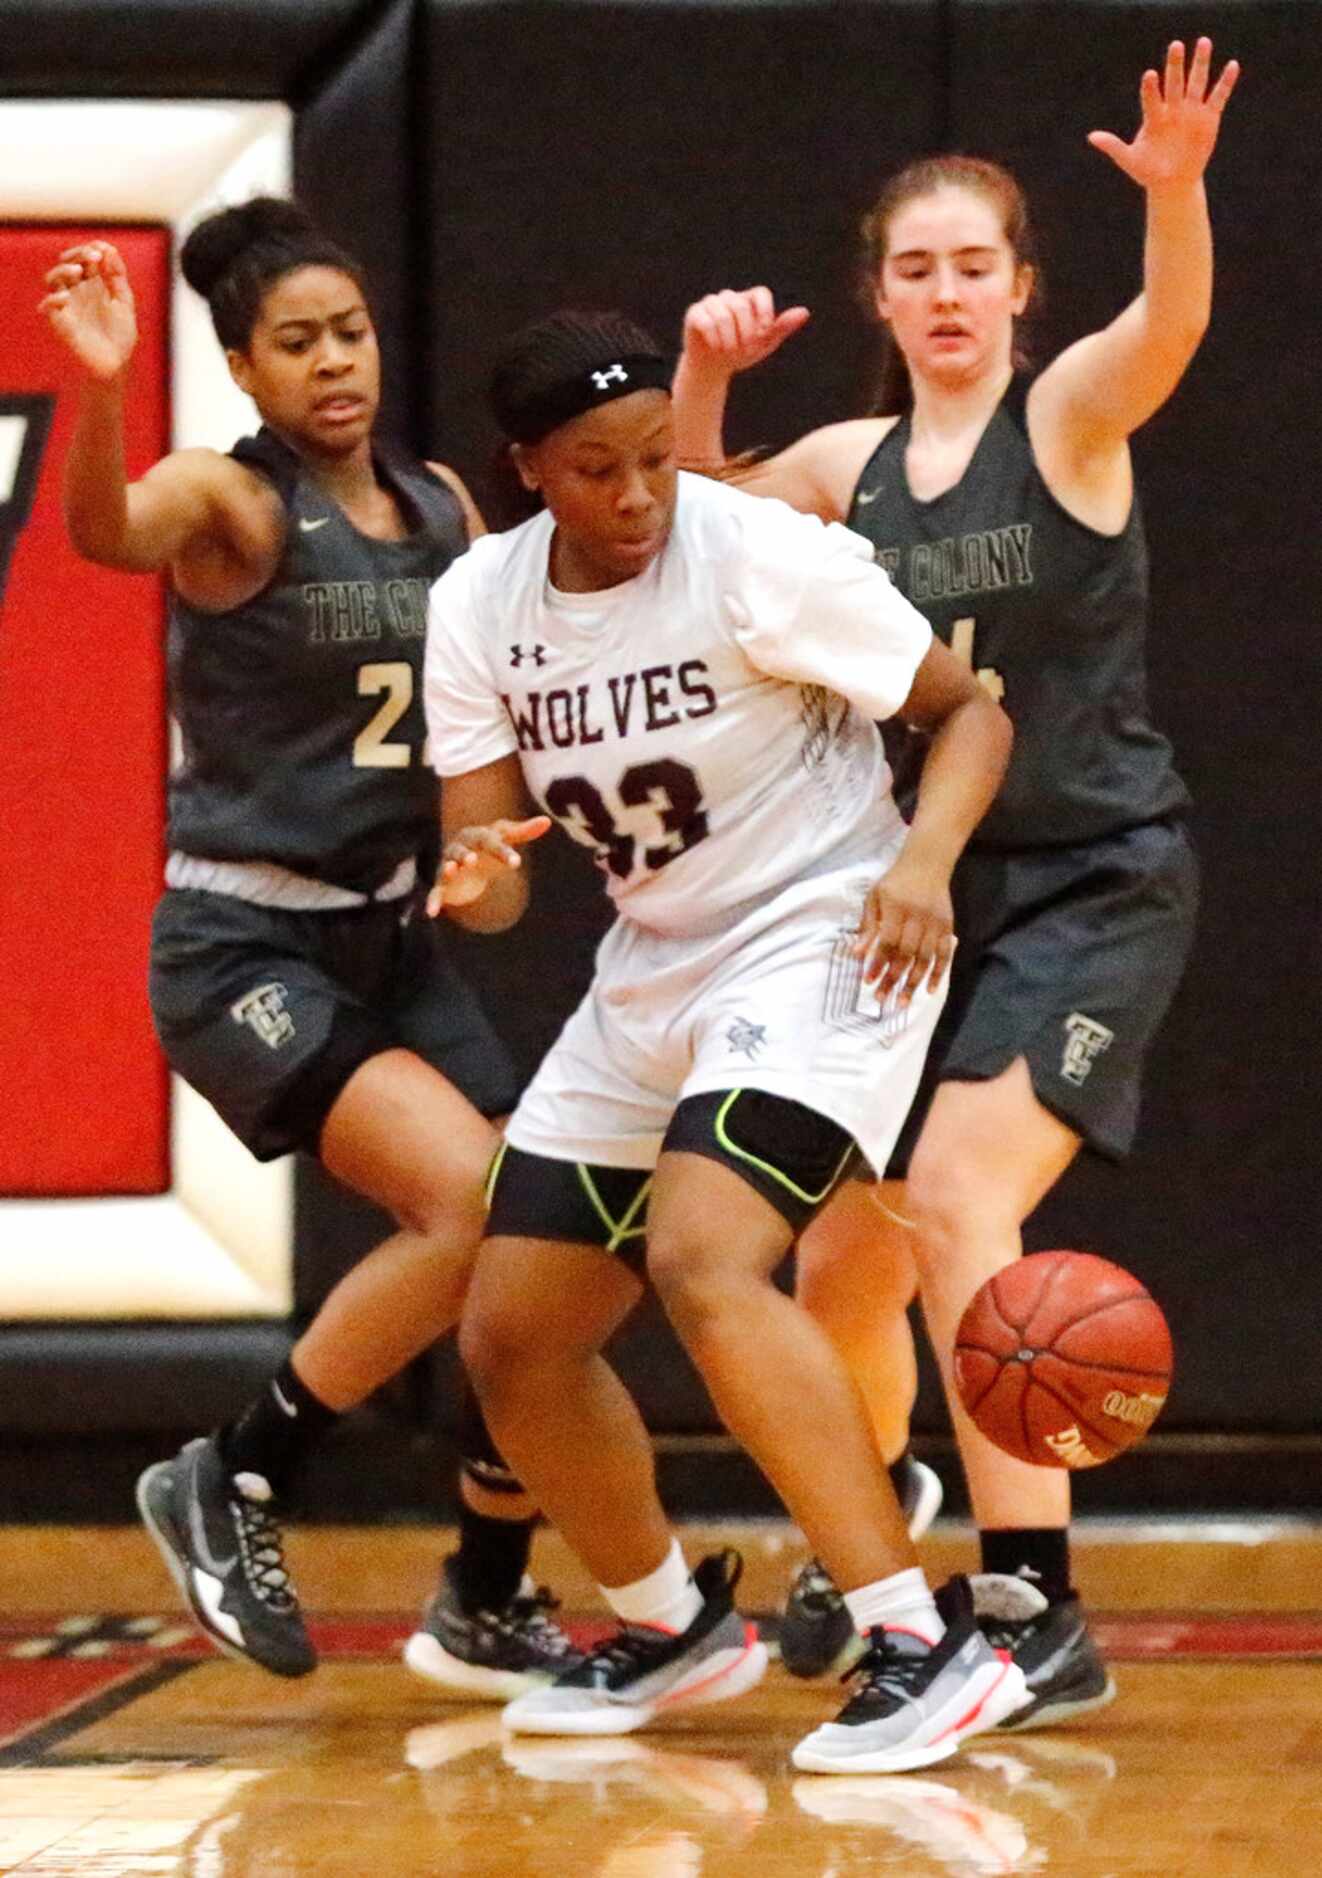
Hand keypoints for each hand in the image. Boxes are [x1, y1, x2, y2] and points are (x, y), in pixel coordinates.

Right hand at [39, 242, 137, 382]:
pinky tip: (65, 298)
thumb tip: (111, 249)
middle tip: (93, 257)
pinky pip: (48, 306)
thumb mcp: (124, 302)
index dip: (93, 249)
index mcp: (94, 284)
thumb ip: (118, 277)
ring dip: (63, 270)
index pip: (87, 258)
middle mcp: (78, 291)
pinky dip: (53, 299)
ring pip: (53, 279)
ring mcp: (68, 305)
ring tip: (77, 270)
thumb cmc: (120, 336)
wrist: (115, 365)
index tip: (104, 249)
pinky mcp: (59, 322)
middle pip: (69, 263)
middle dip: (79, 255)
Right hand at [426, 816, 550, 914]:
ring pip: (447, 867)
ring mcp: (449, 866)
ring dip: (449, 869)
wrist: (466, 856)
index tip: (516, 863)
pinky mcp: (443, 885)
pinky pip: (436, 892)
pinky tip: (431, 913)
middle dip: (465, 854)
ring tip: (452, 870)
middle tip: (472, 859)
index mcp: (477, 836)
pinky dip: (432, 901)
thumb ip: (524, 831)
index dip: (503, 853)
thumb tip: (547, 821)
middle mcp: (460, 849)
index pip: (492, 842)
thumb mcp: (506, 837)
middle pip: (461, 850)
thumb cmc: (490, 844)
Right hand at [681, 287, 809, 380]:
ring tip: (729, 351)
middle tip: (745, 349)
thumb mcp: (764, 343)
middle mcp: (730, 297)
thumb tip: (804, 312)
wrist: (713, 369)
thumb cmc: (741, 353)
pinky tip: (716, 347)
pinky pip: (706, 321)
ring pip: (723, 315)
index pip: (760, 294)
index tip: (764, 331)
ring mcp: (711, 303)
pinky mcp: (695, 313)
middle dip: (746, 332)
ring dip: (729, 339)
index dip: (765, 312)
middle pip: (741, 306)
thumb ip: (781, 327)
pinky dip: (714, 338)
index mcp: (748, 300)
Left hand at [854, 859, 953, 1004]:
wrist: (927, 865)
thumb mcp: (875, 898)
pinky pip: (945, 954)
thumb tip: (856, 954)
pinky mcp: (948, 927)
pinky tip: (929, 990)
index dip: (877, 962)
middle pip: (906, 953)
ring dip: (913, 982)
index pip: (887, 941)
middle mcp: (918, 917)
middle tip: (881, 998)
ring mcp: (936, 923)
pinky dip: (938, 973)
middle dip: (892, 978)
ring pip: (925, 958)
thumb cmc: (895, 883)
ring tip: (902, 1002)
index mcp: (897, 908)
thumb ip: (867, 926)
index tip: (867, 981)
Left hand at [1088, 38, 1239, 192]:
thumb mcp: (1130, 160)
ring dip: (1200, 64)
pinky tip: (1232, 66)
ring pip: (1197, 83)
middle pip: (1175, 83)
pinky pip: (1218, 97)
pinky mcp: (1209, 117)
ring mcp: (1191, 111)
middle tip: (1176, 45)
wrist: (1172, 182)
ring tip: (1204, 42)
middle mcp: (1172, 109)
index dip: (1151, 88)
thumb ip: (1113, 146)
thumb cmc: (1148, 171)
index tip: (1150, 75)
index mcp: (1154, 116)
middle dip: (1175, 65)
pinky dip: (1225, 83)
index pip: (1151, 98)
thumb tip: (1090, 137)